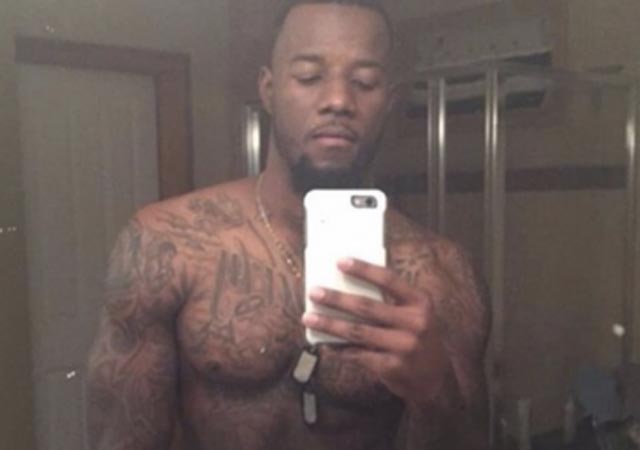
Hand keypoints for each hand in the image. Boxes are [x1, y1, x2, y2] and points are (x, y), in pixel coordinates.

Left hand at [302, 257, 451, 405]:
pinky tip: (324, 343)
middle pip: (367, 306)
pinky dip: (339, 348)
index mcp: (420, 302)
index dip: (363, 270)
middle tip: (314, 292)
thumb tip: (347, 289)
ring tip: (309, 317)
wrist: (435, 378)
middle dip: (336, 298)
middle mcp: (415, 323)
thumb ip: (390, 302)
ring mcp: (404, 346)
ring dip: (330, 324)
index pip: (389, 280)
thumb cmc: (417, 338)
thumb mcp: (415, 315)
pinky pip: (358, 354)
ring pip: (358, 332)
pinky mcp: (393, 367)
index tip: (340, 261)